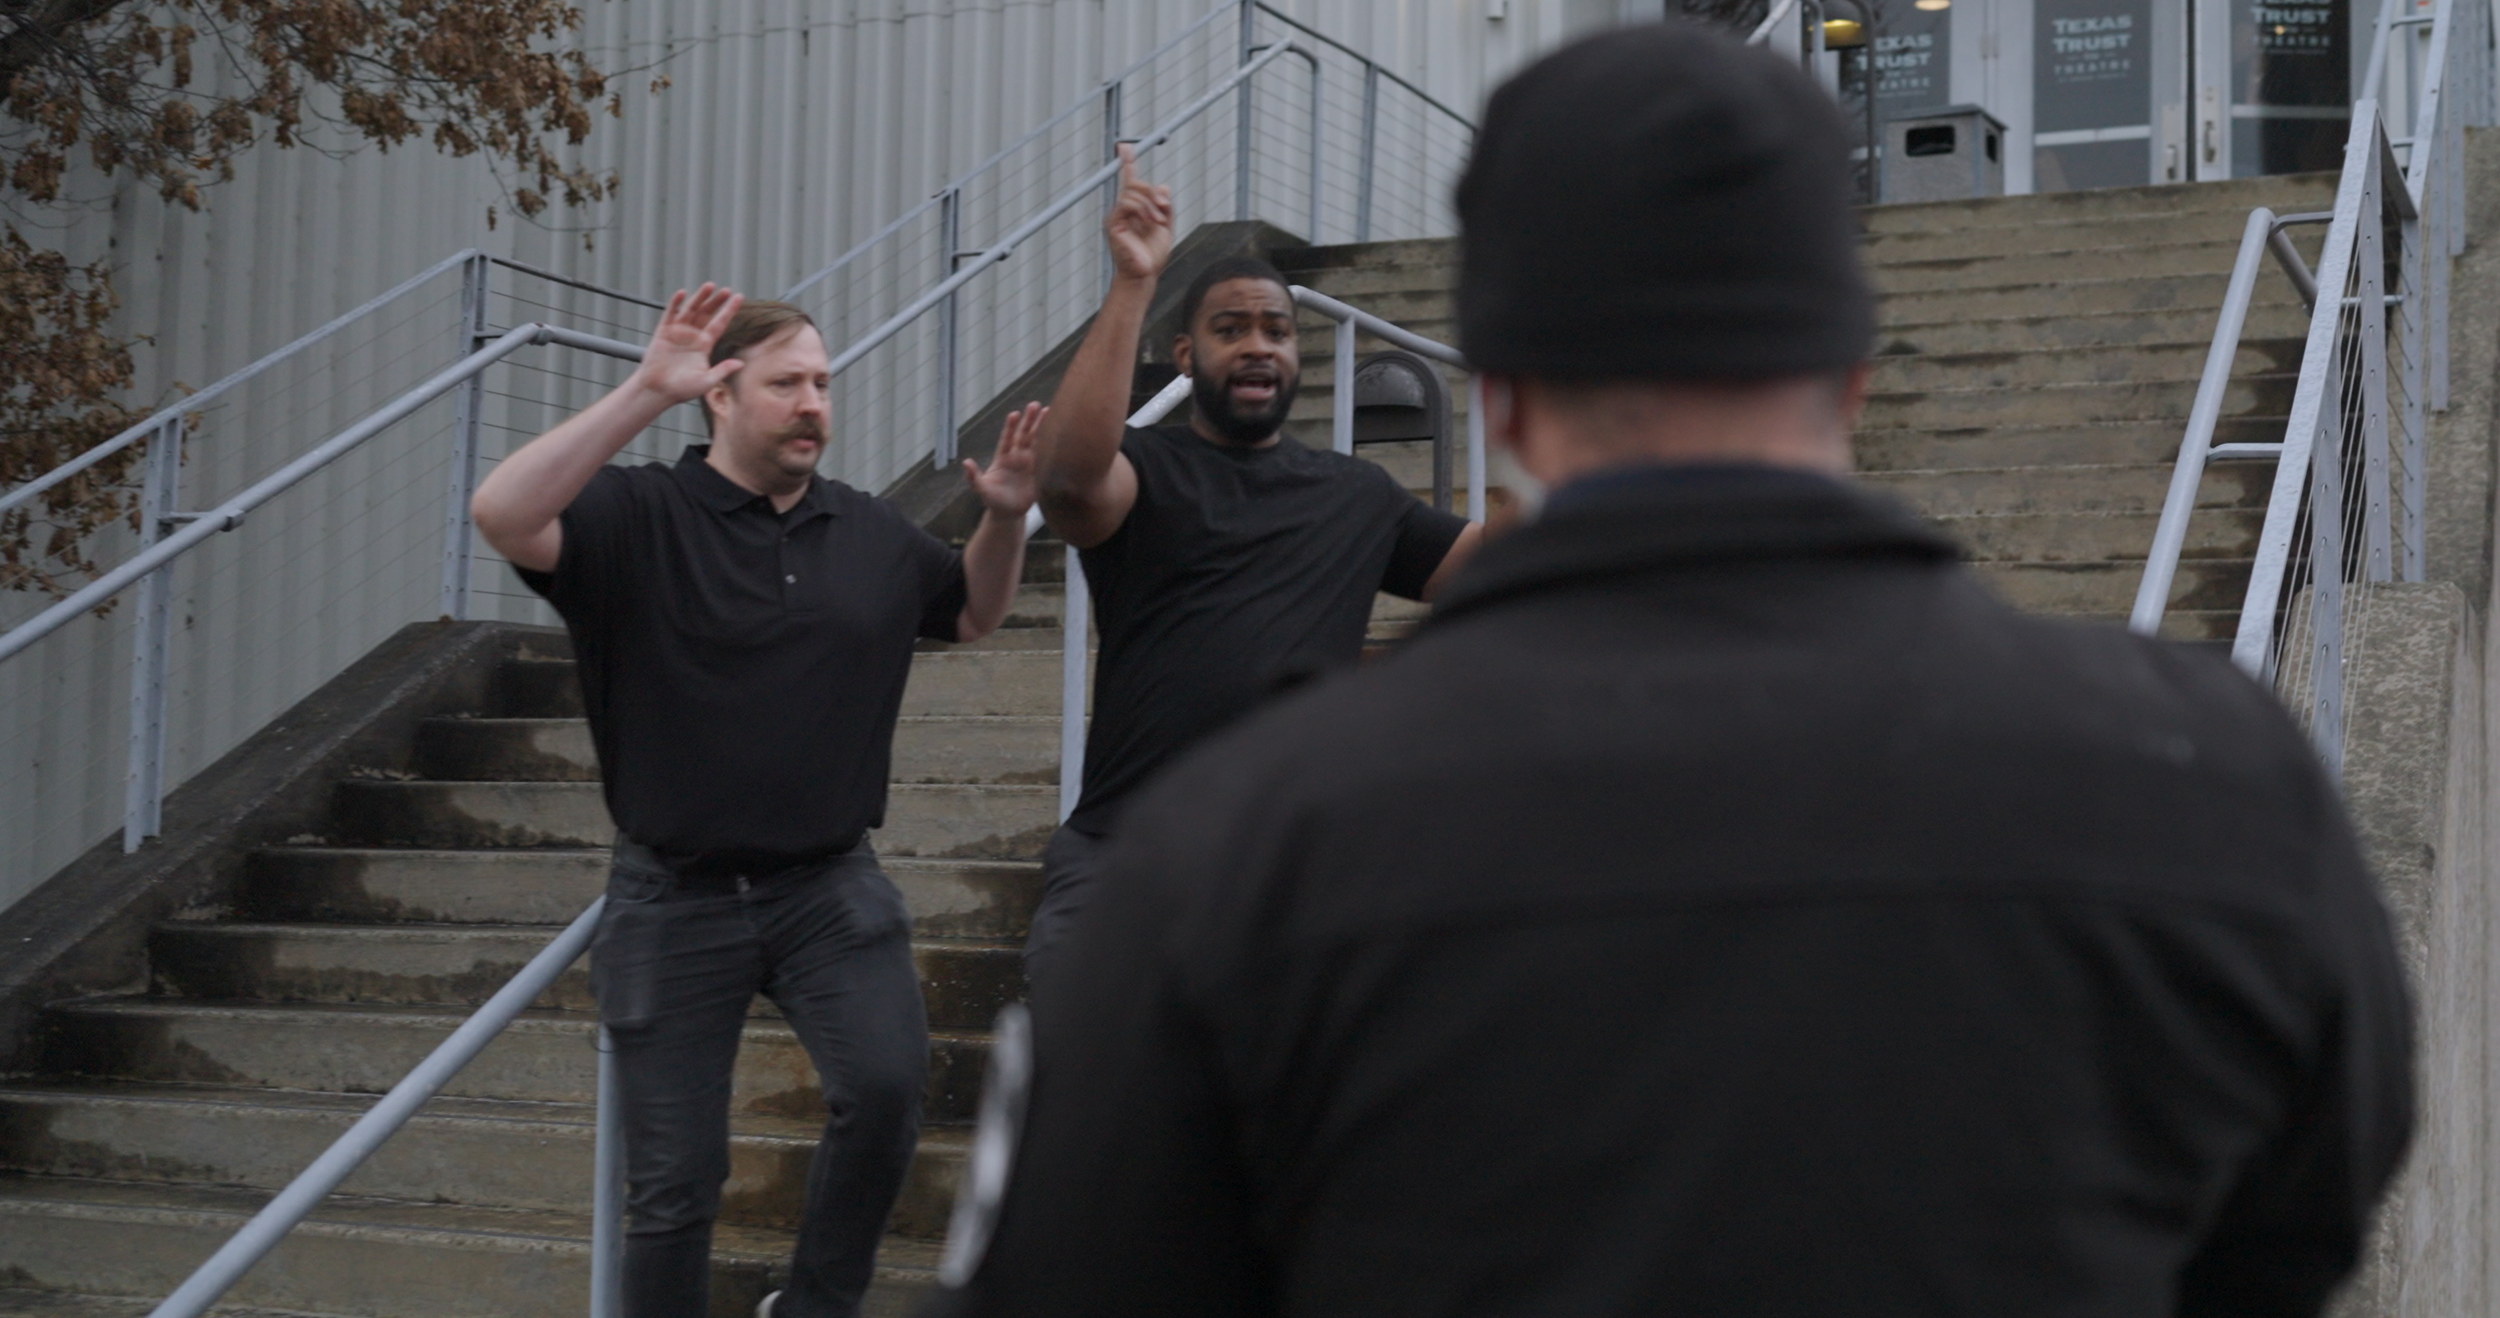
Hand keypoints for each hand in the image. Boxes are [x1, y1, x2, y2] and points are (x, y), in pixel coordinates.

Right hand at [634, 283, 744, 403]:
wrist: (657, 391)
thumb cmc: (682, 389)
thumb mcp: (706, 381)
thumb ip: (722, 371)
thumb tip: (741, 364)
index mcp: (704, 346)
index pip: (719, 324)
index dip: (729, 311)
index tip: (739, 297)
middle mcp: (692, 336)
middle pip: (707, 314)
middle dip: (716, 302)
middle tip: (726, 290)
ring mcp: (677, 333)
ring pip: (690, 310)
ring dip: (699, 297)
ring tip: (709, 286)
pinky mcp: (663, 332)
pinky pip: (670, 314)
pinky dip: (676, 303)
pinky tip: (683, 293)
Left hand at [967, 402, 1045, 517]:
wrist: (1008, 512)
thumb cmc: (993, 500)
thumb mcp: (981, 489)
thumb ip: (973, 477)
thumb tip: (965, 462)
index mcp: (1002, 458)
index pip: (1007, 439)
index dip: (1010, 427)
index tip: (1014, 415)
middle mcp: (1015, 456)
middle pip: (1023, 435)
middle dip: (1028, 420)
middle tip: (1035, 404)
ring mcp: (1026, 462)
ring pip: (1034, 440)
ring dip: (1039, 426)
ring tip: (1047, 409)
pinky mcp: (1036, 470)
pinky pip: (1043, 453)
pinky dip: (1048, 443)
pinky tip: (1054, 431)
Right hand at [1103, 144, 1173, 281]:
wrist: (1145, 275)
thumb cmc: (1152, 255)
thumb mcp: (1166, 226)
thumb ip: (1164, 206)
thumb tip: (1163, 186)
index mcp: (1134, 209)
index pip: (1128, 180)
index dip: (1127, 163)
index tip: (1124, 147)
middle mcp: (1122, 210)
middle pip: (1134, 183)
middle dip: (1151, 191)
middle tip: (1163, 207)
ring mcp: (1116, 216)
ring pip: (1132, 192)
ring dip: (1150, 204)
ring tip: (1158, 221)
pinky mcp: (1113, 224)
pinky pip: (1127, 203)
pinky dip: (1142, 210)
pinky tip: (1149, 222)